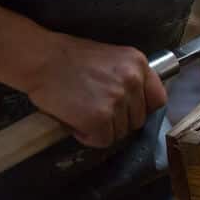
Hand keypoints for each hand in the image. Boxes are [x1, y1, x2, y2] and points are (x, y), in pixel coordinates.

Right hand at [24, 34, 166, 147]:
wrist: (41, 59)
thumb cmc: (69, 59)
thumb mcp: (112, 60)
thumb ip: (129, 78)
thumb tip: (137, 105)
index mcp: (139, 64)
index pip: (158, 99)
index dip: (141, 110)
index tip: (127, 111)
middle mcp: (133, 81)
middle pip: (138, 120)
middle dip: (118, 121)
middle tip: (95, 111)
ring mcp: (118, 100)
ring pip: (120, 132)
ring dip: (102, 129)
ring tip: (82, 113)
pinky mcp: (100, 118)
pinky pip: (103, 140)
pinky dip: (88, 136)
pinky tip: (75, 121)